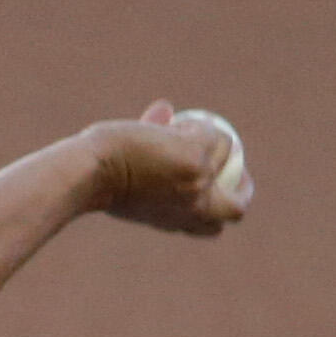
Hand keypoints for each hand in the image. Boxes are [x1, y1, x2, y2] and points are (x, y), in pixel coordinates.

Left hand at [91, 100, 251, 236]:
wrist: (92, 174)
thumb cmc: (96, 180)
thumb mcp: (127, 179)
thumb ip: (149, 159)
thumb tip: (164, 110)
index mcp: (176, 222)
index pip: (210, 226)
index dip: (216, 208)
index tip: (210, 188)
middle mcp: (194, 210)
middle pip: (236, 209)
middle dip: (244, 190)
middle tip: (233, 164)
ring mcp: (199, 184)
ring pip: (228, 158)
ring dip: (213, 141)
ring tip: (182, 129)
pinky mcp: (197, 159)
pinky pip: (215, 135)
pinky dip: (198, 124)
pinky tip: (172, 120)